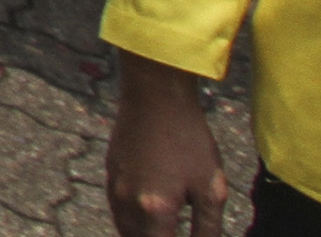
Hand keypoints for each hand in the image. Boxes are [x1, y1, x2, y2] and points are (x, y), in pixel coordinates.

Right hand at [106, 58, 226, 235]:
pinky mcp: (110, 172)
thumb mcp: (210, 187)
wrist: (155, 97)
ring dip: (140, 236)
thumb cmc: (188, 139)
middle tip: (174, 233)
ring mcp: (115, 187)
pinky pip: (116, 209)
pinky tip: (147, 215)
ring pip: (123, 229)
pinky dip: (130, 221)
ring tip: (162, 230)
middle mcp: (128, 203)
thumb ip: (208, 228)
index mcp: (154, 210)